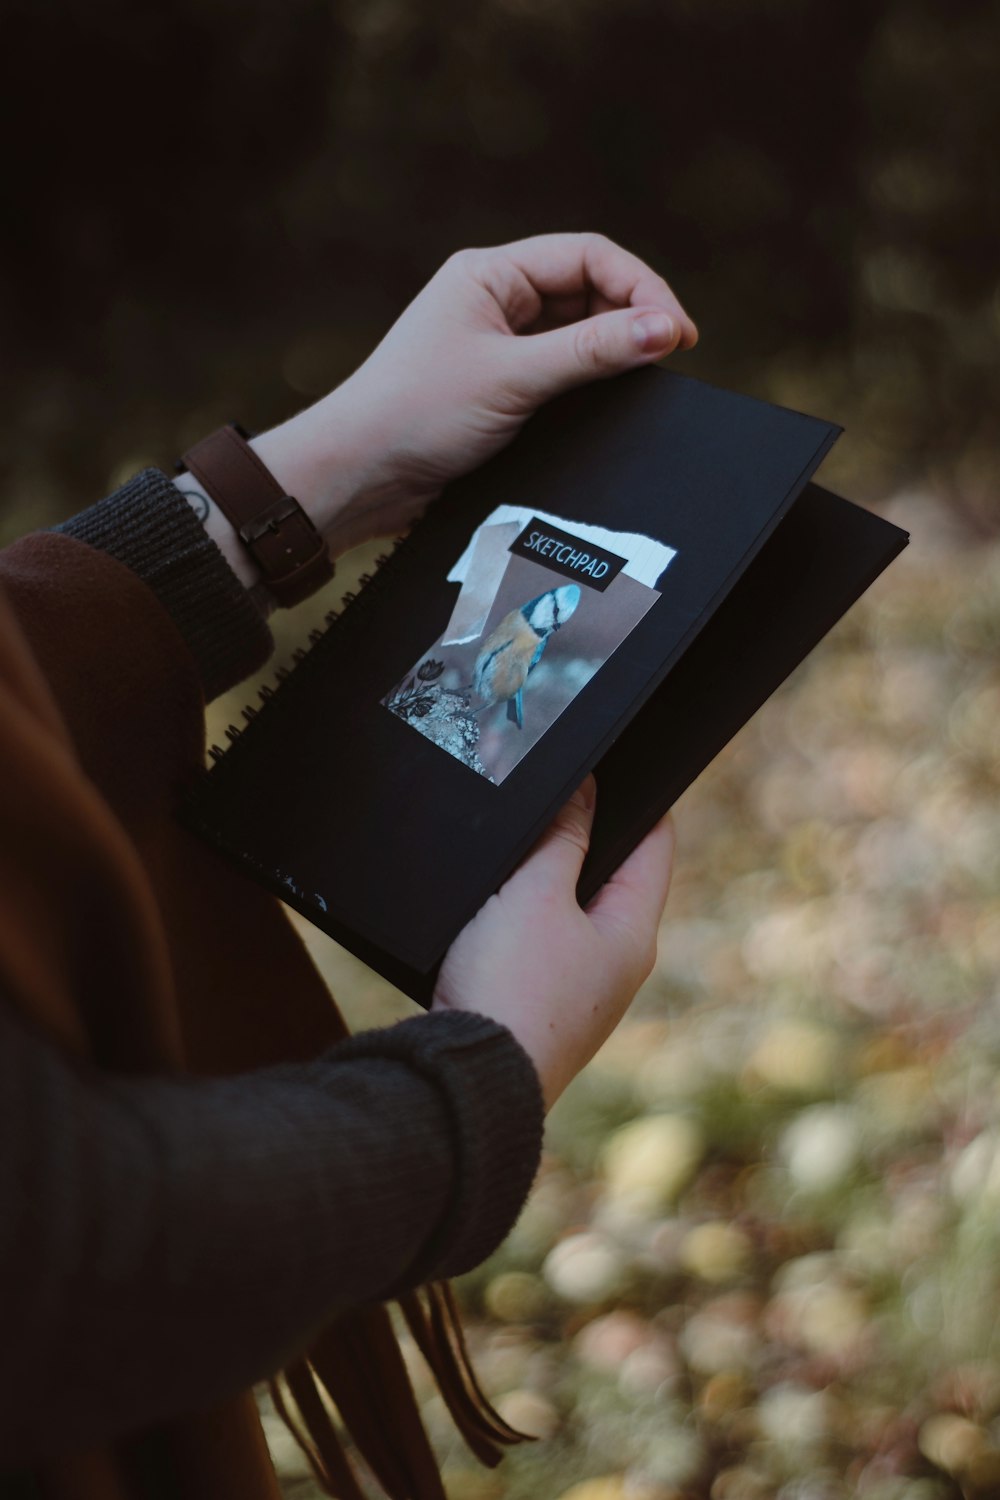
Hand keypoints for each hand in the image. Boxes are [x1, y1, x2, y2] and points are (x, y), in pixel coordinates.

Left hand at [251, 232, 696, 558]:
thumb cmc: (414, 415)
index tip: (677, 330)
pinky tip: (611, 402)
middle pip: (590, 292)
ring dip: (614, 352)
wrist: (359, 476)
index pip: (589, 256)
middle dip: (634, 318)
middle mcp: (496, 301)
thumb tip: (664, 329)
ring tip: (646, 380)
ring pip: (579, 334)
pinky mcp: (500, 389)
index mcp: (490, 274)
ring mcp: (498, 346)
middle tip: (673, 355)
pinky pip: (562, 373)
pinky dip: (591, 383)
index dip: (642, 287)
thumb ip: (592, 353)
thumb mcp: (513, 379)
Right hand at [430, 777, 675, 1111]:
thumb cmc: (511, 987)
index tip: (618, 765)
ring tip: (520, 850)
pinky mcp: (543, 1012)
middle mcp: (618, 968)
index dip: (641, 799)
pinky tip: (493, 914)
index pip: (656, 846)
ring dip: (551, 883)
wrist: (470, 1081)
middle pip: (615, 880)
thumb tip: (586, 791)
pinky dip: (526, 922)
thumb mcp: (535, 893)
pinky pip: (544, 950)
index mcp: (633, 935)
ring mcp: (582, 995)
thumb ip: (562, 837)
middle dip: (587, 839)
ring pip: (575, 917)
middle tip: (557, 798)